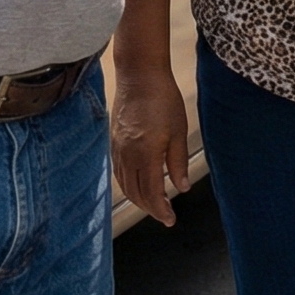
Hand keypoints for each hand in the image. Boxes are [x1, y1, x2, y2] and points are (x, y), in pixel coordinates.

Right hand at [110, 60, 188, 226]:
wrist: (139, 74)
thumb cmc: (163, 99)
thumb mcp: (178, 131)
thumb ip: (178, 162)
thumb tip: (180, 187)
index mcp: (146, 154)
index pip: (152, 193)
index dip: (161, 210)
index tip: (170, 220)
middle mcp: (128, 155)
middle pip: (136, 193)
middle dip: (150, 209)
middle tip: (164, 215)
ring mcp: (118, 148)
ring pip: (125, 184)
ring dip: (138, 199)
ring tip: (153, 204)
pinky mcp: (114, 140)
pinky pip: (118, 171)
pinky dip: (128, 184)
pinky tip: (137, 184)